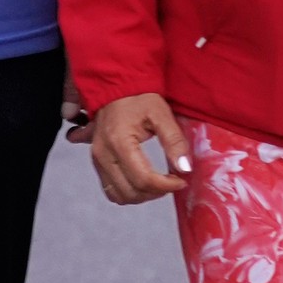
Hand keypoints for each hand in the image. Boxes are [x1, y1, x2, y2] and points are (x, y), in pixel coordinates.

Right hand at [77, 91, 193, 204]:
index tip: (182, 180)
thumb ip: (175, 141)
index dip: (166, 185)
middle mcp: (103, 154)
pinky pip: (111, 190)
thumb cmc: (139, 97)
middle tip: (173, 181)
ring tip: (160, 183)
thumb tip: (185, 168)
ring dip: (142, 196)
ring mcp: (97, 160)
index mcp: (119, 141)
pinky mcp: (97, 162)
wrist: (116, 86)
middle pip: (131, 192)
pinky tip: (144, 182)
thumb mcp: (162, 114)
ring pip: (119, 196)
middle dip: (156, 192)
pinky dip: (129, 192)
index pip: (143, 179)